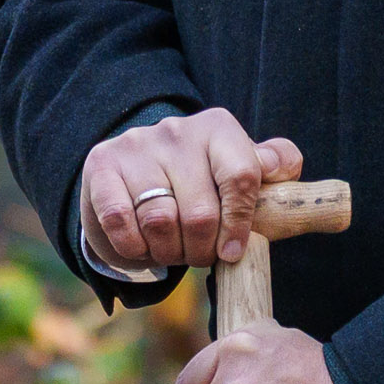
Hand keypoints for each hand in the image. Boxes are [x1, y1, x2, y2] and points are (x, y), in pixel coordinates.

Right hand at [80, 109, 300, 282]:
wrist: (133, 176)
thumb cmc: (199, 182)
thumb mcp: (238, 171)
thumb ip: (271, 167)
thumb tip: (282, 167)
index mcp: (218, 128)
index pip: (241, 177)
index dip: (239, 224)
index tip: (232, 251)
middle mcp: (176, 131)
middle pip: (201, 213)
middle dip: (201, 249)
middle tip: (198, 255)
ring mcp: (136, 145)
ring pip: (160, 221)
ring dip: (168, 251)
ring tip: (170, 249)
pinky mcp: (101, 165)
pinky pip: (121, 222)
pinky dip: (133, 247)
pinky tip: (141, 245)